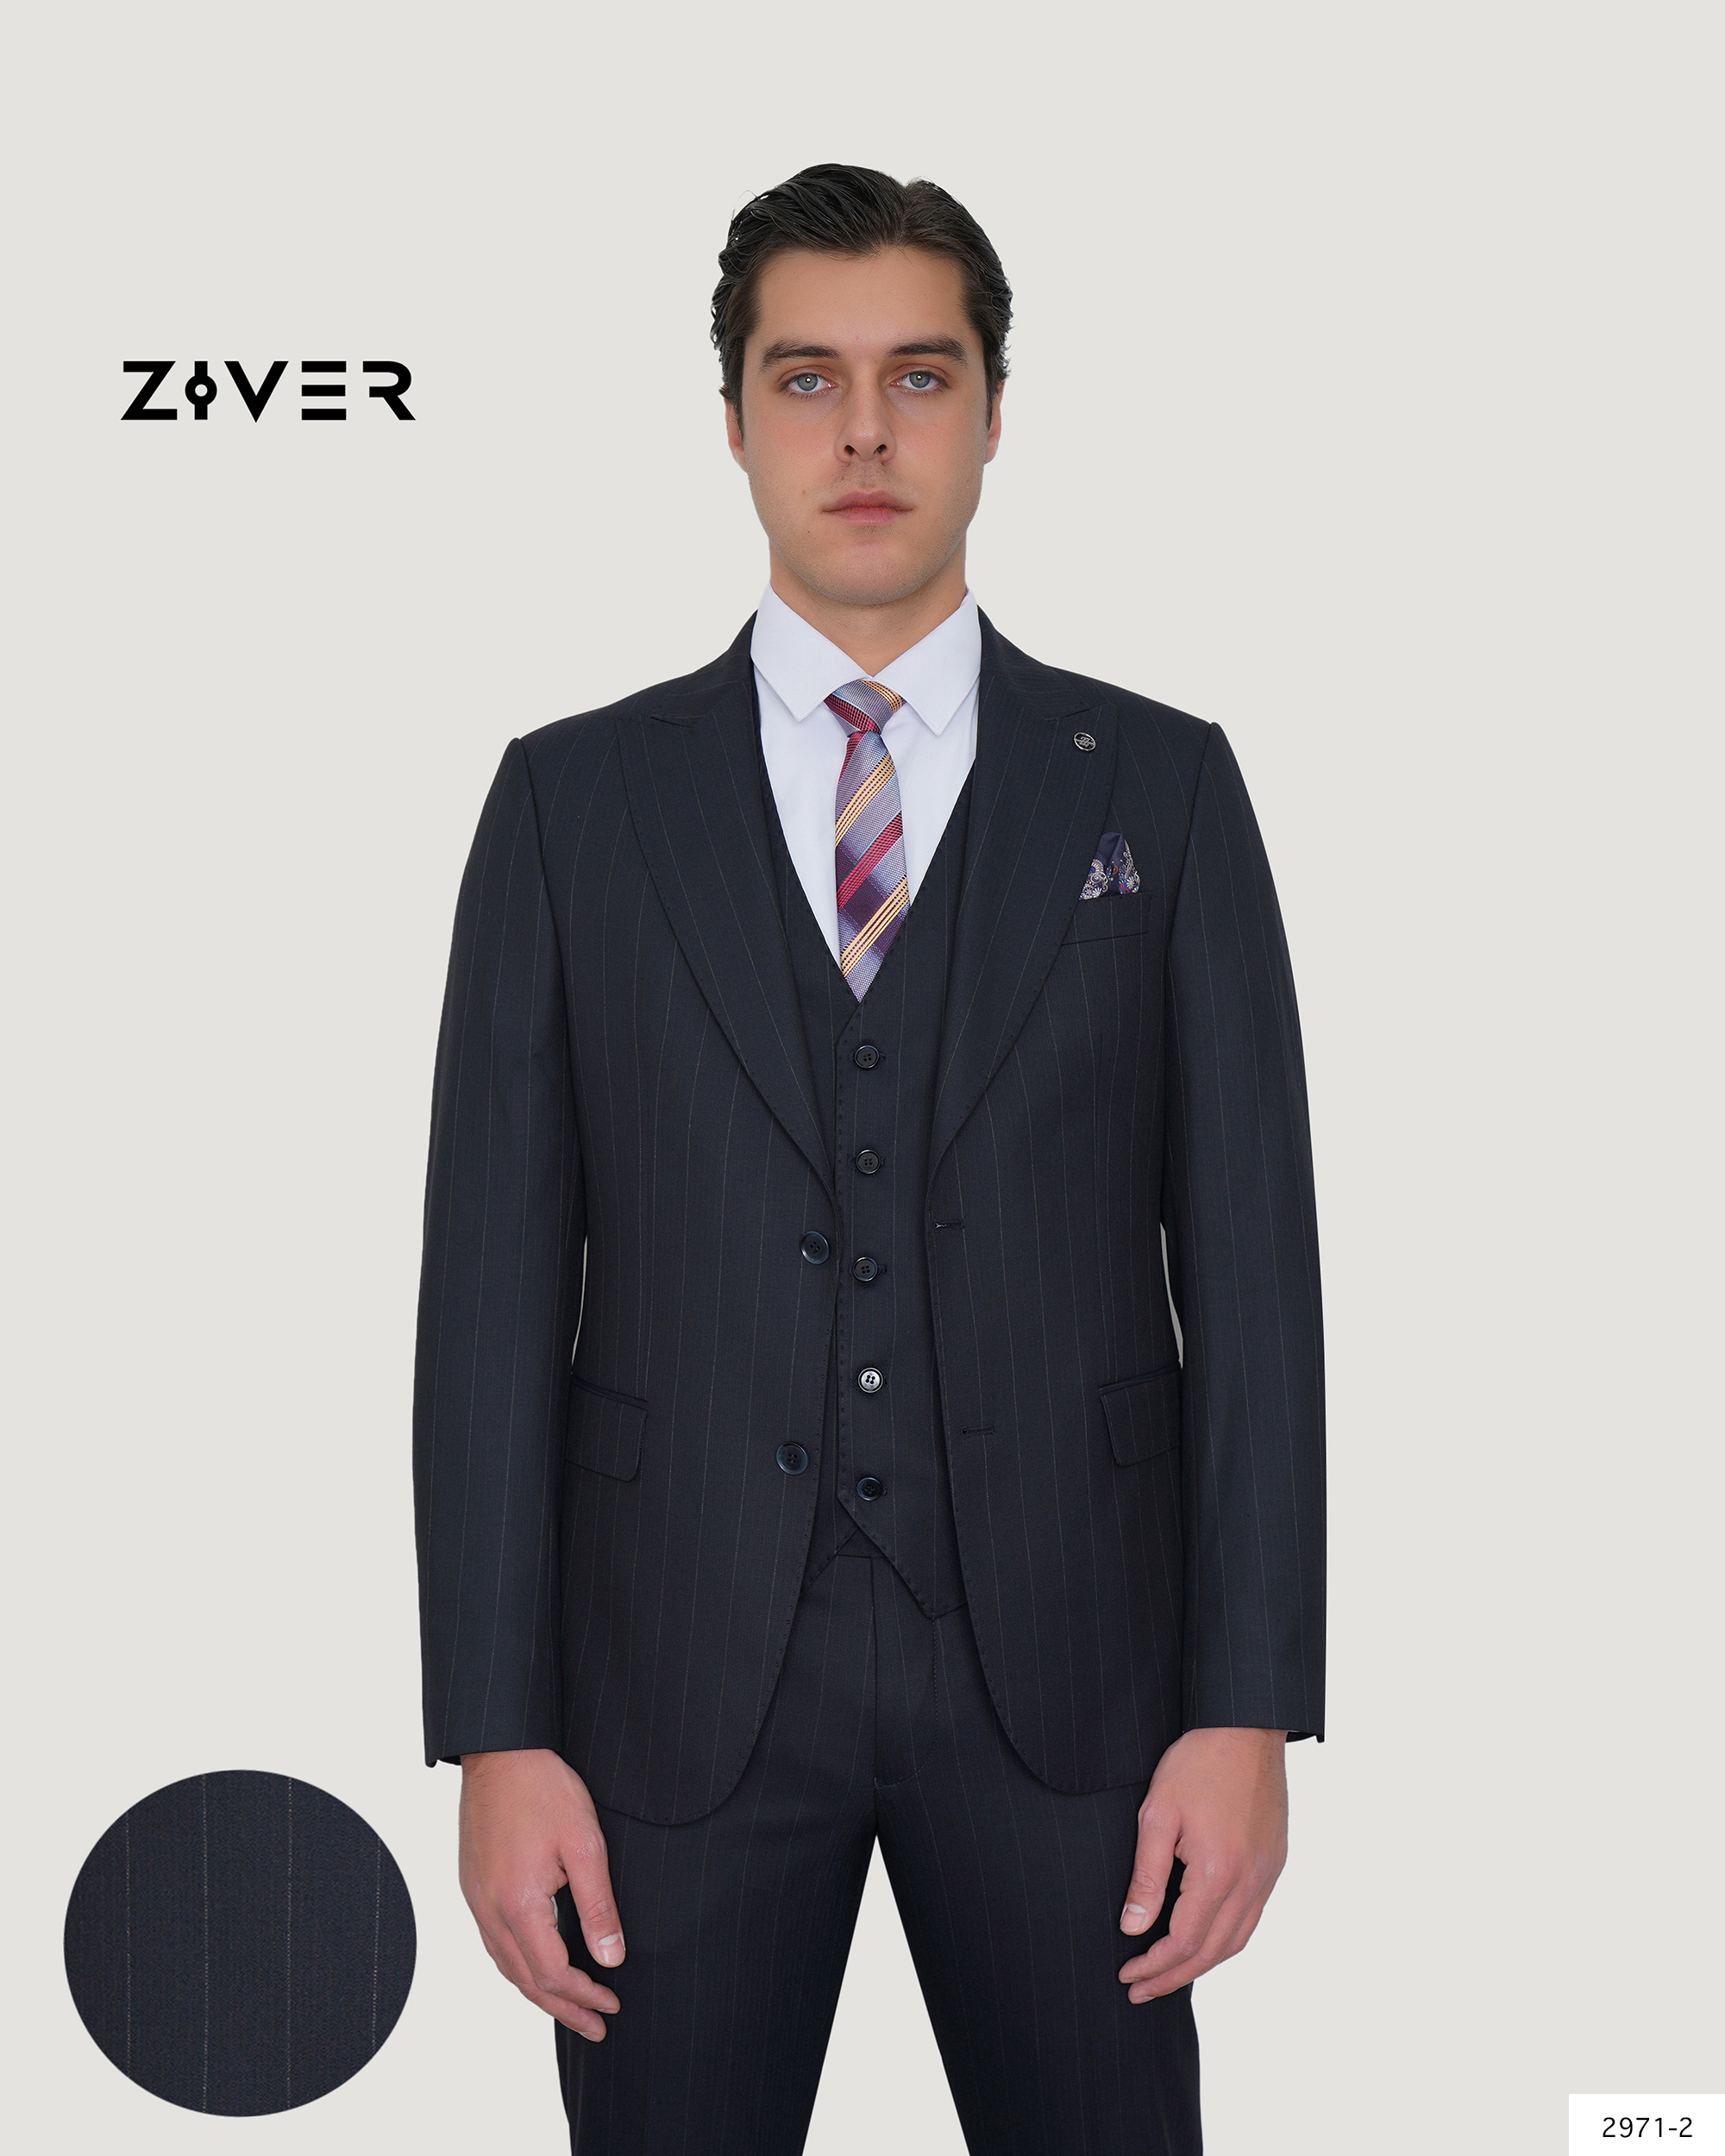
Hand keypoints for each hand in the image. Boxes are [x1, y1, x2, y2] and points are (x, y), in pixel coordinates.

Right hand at [458, 1748, 624, 2040]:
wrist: (500, 1752)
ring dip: (539, 1992)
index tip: (613, 2004)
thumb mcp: (585, 1844)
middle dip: (564, 2009)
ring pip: (506, 1965)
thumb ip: (598, 1906)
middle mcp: (489, 1911)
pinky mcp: (473, 1885)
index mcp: (518, 1905)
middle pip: (525, 1981)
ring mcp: (476, 1899)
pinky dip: (519, 1966)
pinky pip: (494, 1943)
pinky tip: (536, 1965)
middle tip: (596, 2027)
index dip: (585, 1996)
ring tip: (570, 2007)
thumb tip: (612, 1958)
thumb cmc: (544, 1790)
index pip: (553, 1974)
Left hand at [1118, 1727, 1287, 2002]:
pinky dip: (1225, 1940)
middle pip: (1212, 1952)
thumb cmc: (1196, 1764)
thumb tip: (1133, 1928)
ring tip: (1167, 1974)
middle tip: (1140, 1990)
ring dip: (1201, 1964)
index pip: (1184, 1942)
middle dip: (1173, 1977)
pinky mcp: (1274, 1863)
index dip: (1153, 1966)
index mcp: (1218, 1872)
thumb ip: (1146, 1877)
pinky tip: (1203, 1939)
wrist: (1246, 1728)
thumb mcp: (1157, 1814)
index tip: (1126, 1974)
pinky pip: (1251, 1918)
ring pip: (1236, 1941)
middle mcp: (1250, 1882)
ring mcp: (1267, 1874)